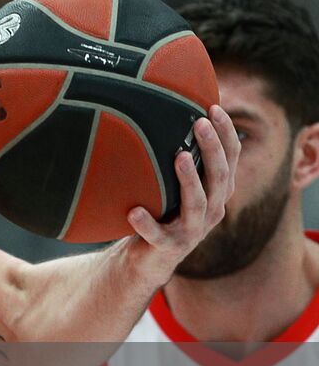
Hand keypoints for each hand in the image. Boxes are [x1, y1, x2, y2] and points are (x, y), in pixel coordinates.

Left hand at [125, 105, 239, 274]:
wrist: (148, 258)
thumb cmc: (162, 210)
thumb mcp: (174, 183)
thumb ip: (178, 155)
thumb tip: (162, 107)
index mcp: (216, 192)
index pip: (231, 159)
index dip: (226, 134)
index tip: (214, 108)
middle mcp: (211, 210)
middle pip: (219, 177)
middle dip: (211, 148)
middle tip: (199, 121)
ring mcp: (190, 231)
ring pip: (197, 204)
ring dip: (189, 179)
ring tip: (179, 157)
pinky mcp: (167, 247)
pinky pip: (157, 235)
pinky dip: (146, 224)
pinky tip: (134, 212)